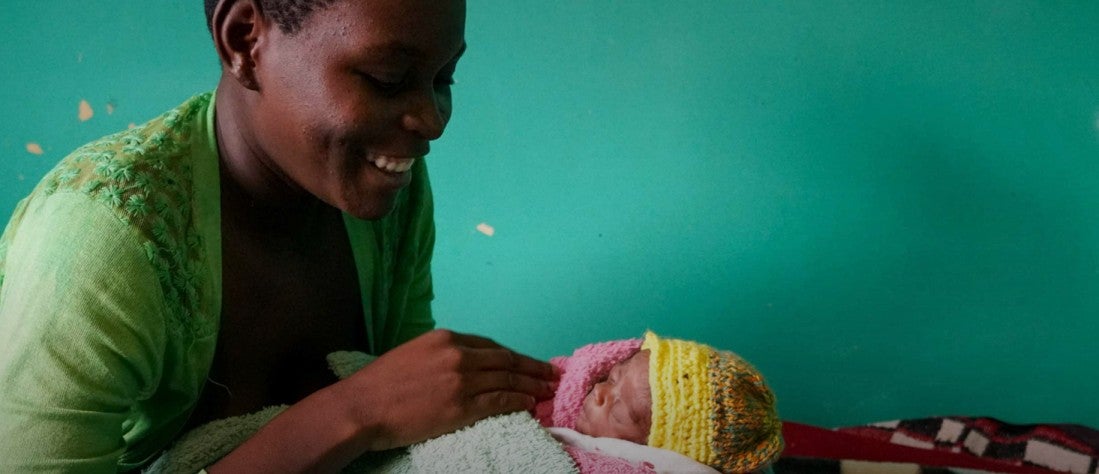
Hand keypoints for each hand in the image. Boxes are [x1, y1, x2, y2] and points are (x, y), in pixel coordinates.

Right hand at [339, 329, 557, 450]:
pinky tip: (530, 403)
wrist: (362, 406)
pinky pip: (499, 401)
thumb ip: (439, 355)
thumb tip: (461, 363)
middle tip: (551, 373)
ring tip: (548, 389)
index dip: (512, 355)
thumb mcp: (411, 354)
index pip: (489, 345)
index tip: (526, 361)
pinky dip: (518, 401)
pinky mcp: (461, 406)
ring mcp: (461, 381)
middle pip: (505, 360)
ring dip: (531, 384)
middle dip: (532, 367)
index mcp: (445, 339)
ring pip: (507, 380)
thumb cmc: (379, 384)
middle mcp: (457, 355)